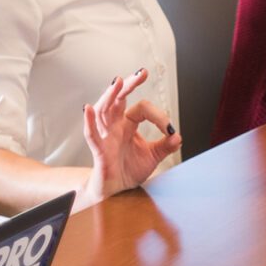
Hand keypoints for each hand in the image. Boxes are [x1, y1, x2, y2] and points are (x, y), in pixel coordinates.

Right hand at [80, 69, 180, 207]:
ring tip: (117, 82)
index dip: (158, 116)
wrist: (117, 191)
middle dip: (129, 85)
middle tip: (141, 74)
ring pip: (104, 111)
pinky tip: (88, 109)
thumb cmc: (129, 170)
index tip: (169, 129)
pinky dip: (89, 121)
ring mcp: (105, 136)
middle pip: (119, 99)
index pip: (142, 109)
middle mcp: (115, 126)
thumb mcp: (153, 156)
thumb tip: (178, 135)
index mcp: (128, 124)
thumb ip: (165, 145)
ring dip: (110, 95)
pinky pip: (92, 134)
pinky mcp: (99, 150)